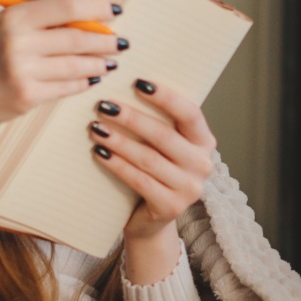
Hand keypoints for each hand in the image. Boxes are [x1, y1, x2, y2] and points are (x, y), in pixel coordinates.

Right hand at [0, 0, 124, 164]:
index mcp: (13, 18)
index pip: (66, 7)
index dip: (96, 8)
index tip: (115, 10)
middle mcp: (18, 43)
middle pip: (77, 38)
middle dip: (105, 40)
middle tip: (120, 42)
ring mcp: (23, 71)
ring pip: (77, 65)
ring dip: (99, 63)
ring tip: (110, 61)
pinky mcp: (27, 97)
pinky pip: (67, 87)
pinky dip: (83, 82)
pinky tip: (91, 78)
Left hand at [87, 79, 214, 244]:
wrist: (151, 218)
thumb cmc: (154, 171)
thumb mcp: (162, 146)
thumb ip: (157, 122)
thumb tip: (122, 87)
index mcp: (204, 141)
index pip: (190, 113)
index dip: (165, 97)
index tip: (138, 82)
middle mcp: (203, 164)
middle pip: (164, 136)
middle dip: (131, 118)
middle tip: (104, 105)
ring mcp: (189, 189)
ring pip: (149, 158)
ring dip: (119, 141)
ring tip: (96, 128)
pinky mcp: (171, 207)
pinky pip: (139, 180)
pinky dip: (117, 165)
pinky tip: (99, 153)